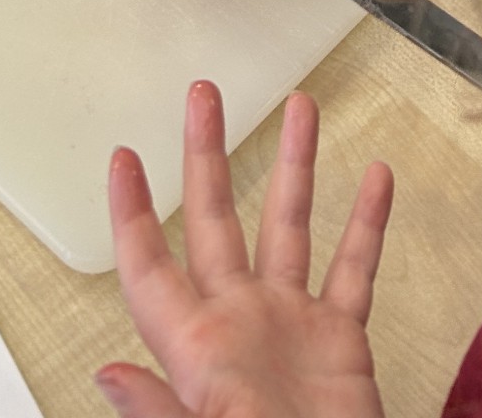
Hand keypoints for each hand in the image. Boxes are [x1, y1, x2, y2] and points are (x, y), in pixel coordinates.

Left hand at [101, 83, 390, 417]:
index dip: (132, 213)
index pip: (150, 267)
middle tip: (203, 95)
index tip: (122, 158)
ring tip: (302, 108)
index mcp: (198, 351)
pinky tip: (374, 179)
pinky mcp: (341, 344)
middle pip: (216, 220)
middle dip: (206, 155)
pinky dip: (368, 223)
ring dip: (295, 166)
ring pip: (290, 227)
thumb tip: (107, 377)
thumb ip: (162, 413)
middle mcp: (240, 325)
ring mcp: (291, 330)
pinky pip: (355, 271)